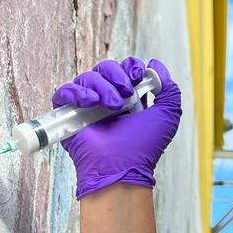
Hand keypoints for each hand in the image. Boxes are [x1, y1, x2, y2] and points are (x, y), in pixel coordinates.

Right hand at [51, 57, 182, 197]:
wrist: (121, 167)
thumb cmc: (144, 147)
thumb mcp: (167, 115)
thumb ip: (169, 89)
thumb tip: (155, 65)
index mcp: (128, 98)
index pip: (123, 69)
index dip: (129, 67)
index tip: (136, 76)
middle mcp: (106, 100)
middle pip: (105, 68)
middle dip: (116, 76)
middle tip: (125, 96)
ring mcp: (87, 107)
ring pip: (87, 78)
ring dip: (101, 87)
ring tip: (111, 107)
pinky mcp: (69, 116)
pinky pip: (64, 92)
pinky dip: (76, 92)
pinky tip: (90, 103)